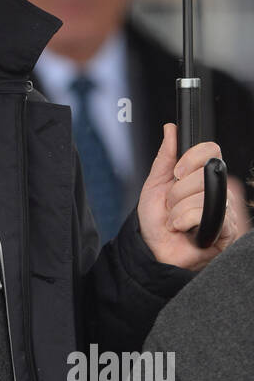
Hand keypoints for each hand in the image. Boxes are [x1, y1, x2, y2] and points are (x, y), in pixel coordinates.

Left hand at [136, 122, 237, 270]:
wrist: (154, 250)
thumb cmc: (156, 222)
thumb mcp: (155, 184)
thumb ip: (165, 156)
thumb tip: (171, 130)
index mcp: (202, 176)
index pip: (211, 150)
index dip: (191, 159)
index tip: (177, 172)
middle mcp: (217, 190)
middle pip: (204, 173)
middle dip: (177, 192)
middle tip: (173, 206)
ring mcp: (224, 210)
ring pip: (201, 195)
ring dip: (178, 210)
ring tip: (177, 221)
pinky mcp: (225, 230)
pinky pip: (203, 213)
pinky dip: (184, 221)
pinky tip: (184, 229)